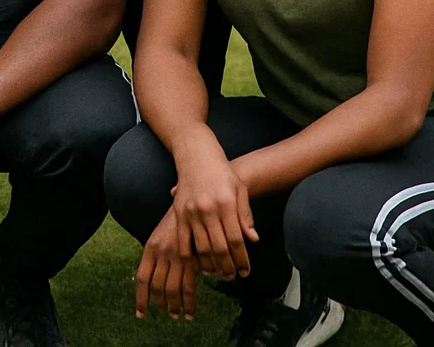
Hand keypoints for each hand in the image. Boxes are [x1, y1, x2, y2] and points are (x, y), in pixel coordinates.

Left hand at [135, 201, 196, 320]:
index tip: (140, 314)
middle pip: (157, 287)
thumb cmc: (176, 220)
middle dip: (160, 304)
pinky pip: (189, 287)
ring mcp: (176, 255)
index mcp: (150, 247)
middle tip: (164, 313)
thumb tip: (151, 279)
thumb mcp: (160, 234)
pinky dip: (189, 303)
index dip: (140, 299)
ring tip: (176, 315)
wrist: (191, 202)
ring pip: (172, 290)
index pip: (142, 279)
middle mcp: (161, 253)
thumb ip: (156, 255)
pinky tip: (190, 313)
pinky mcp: (192, 257)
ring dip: (173, 306)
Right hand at [170, 144, 256, 283]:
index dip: (242, 260)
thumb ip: (245, 215)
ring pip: (202, 249)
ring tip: (219, 274)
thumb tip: (253, 240)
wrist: (197, 155)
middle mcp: (208, 209)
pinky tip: (200, 265)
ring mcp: (192, 212)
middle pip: (220, 248)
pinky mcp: (179, 213)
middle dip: (228, 267)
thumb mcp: (239, 189)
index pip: (236, 240)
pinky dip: (192, 258)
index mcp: (226, 203)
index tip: (246, 272)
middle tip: (233, 277)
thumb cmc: (222, 172)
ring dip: (212, 266)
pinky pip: (184, 242)